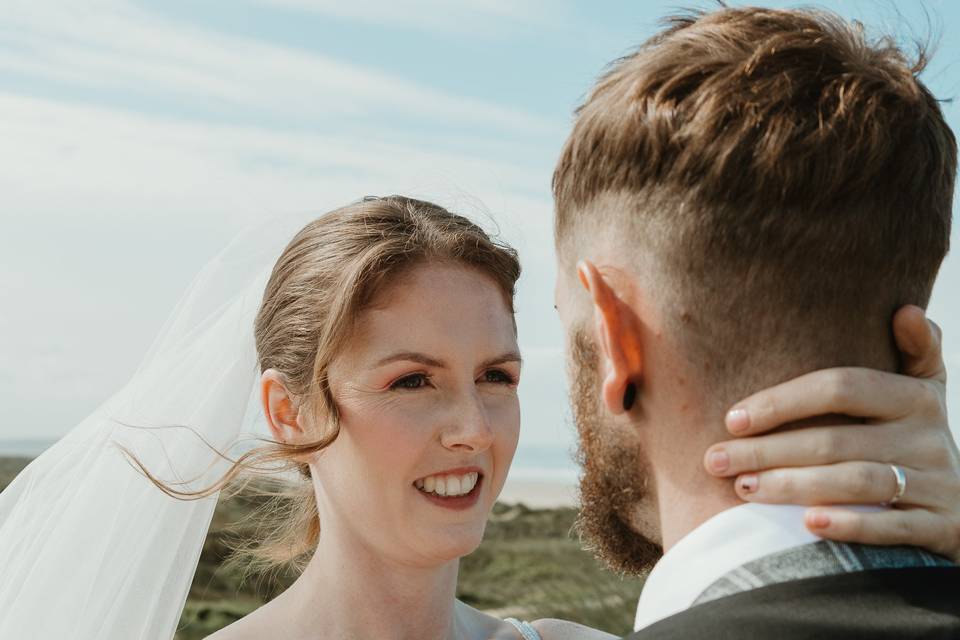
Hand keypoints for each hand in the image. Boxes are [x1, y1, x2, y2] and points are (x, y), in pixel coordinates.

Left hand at [703, 305, 959, 561]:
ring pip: (858, 483)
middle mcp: (930, 437)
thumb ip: (911, 351)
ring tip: (744, 488)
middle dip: (768, 451)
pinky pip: (892, 527)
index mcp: (917, 396)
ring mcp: (939, 484)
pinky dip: (850, 525)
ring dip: (794, 486)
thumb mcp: (919, 391)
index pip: (840, 387)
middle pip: (836, 440)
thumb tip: (905, 310)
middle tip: (716, 460)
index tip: (732, 418)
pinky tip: (806, 524)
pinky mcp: (943, 528)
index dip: (783, 402)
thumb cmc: (911, 440)